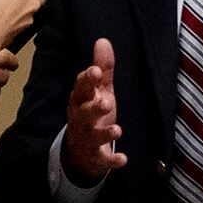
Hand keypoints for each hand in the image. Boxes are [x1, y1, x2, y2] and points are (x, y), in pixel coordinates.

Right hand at [64, 37, 124, 180]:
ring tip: (118, 130)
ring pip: (93, 136)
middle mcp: (81, 120)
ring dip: (104, 133)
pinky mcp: (96, 158)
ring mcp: (87, 140)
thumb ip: (102, 69)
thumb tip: (103, 40)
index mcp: (81, 101)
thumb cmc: (92, 114)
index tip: (94, 71)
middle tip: (106, 102)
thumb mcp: (98, 91)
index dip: (87, 80)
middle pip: (84, 113)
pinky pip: (103, 160)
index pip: (81, 89)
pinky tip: (123, 160)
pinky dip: (112, 161)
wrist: (80, 152)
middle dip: (94, 108)